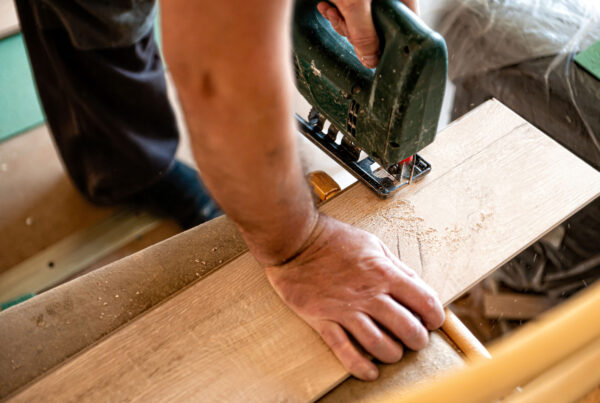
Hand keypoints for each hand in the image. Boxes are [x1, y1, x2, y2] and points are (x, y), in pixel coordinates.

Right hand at [265, 214, 443, 380]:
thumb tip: (416, 285)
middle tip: (415, 340)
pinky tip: (370, 372)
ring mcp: (345, 309)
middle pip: (407, 328)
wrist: (296, 241)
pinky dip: (360, 366)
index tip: (432, 321)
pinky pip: (344, 349)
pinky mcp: (323, 320)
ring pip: (379, 344)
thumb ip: (396, 266)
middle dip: (418, 340)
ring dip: (392, 354)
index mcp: (384, 273)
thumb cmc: (334, 239)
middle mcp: (369, 294)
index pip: (424, 301)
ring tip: (393, 352)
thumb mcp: (373, 244)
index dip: (434, 316)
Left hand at [317, 0, 419, 67]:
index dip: (392, 44)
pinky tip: (327, 7)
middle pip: (381, 26)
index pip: (407, 26)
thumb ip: (363, 33)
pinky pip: (350, 9)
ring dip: (343, 22)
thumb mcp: (355, 4)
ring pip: (363, 20)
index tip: (376, 57)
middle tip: (346, 26)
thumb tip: (370, 60)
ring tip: (333, 13)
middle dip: (357, 33)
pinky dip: (337, 11)